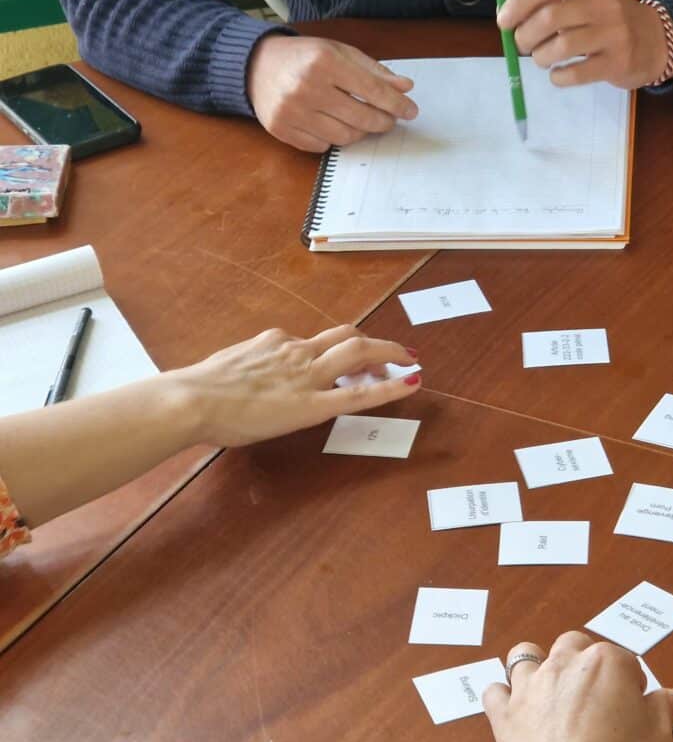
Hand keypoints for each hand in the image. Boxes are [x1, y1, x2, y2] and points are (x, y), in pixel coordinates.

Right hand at [166, 325, 420, 447]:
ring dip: (389, 353)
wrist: (191, 399)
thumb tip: (246, 376)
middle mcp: (296, 351)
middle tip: (397, 352)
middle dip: (376, 343)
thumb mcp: (226, 367)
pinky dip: (391, 387)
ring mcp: (307, 375)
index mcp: (274, 343)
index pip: (316, 341)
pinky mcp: (313, 404)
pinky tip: (412, 383)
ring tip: (410, 360)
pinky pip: (360, 394)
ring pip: (359, 352)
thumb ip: (246, 368)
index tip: (351, 355)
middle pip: (347, 337)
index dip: (338, 347)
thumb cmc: (198, 390)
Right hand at [247, 35, 418, 152]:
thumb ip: (373, 71)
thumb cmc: (304, 57)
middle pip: (362, 118)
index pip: (373, 90)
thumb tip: (405, 88)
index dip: (396, 104)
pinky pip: (322, 147)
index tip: (411, 111)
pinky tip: (333, 125)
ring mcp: (292, 111)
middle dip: (382, 121)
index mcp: (324, 61)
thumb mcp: (340, 52)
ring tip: (361, 121)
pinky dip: (333, 139)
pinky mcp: (282, 129)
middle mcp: (307, 87)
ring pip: (344, 137)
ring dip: (360, 132)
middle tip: (389, 119)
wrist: (256, 65)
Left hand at [483, 632, 672, 741]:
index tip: (632, 707)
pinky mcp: (504, 711)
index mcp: (606, 661)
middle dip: (584, 661)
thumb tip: (668, 695)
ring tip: (547, 690)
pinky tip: (515, 713)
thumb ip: (663, 709)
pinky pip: (494, 692)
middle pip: (574, 645)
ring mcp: (529, 684)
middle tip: (592, 695)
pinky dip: (503, 699)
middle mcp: (564, 662)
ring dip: (535, 666)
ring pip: (525, 655)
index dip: (630, 684)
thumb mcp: (659, 738)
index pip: (624, 660)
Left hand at [496, 0, 672, 89]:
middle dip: (525, 35)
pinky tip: (558, 74)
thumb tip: (507, 16)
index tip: (503, 21)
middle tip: (522, 45)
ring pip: (560, 46)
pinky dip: (558, 77)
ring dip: (540, 58)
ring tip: (541, 60)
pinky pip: (576, 73)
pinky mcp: (617, 62)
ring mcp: (613, 33)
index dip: (519, 2)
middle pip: (549, 17)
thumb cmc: (609, 19)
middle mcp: (604, 2)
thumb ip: (552, 1)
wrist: (655, 40)